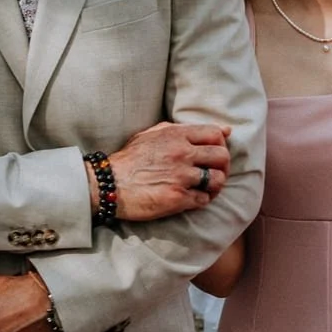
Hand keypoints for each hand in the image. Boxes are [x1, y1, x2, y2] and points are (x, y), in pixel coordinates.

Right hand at [106, 122, 230, 219]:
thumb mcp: (152, 135)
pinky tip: (191, 200)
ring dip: (214, 186)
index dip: (221, 145)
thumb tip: (223, 130)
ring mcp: (181, 177)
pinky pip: (203, 200)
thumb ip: (184, 130)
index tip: (214, 154)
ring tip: (204, 189)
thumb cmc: (130, 159)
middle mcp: (182, 154)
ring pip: (217, 180)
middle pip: (222, 157)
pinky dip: (201, 201)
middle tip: (214, 173)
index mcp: (176, 135)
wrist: (108, 184)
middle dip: (222, 166)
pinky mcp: (177, 198)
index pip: (216, 134)